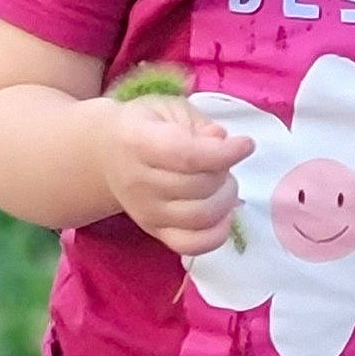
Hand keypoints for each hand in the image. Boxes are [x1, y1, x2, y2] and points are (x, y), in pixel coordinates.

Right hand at [104, 95, 252, 254]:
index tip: (247, 144)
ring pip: (200, 216)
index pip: (187, 155)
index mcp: (137, 142)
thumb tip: (221, 140)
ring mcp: (145, 212)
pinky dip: (217, 234)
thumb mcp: (169, 109)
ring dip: (225, 199)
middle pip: (198, 186)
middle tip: (223, 160)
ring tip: (223, 183)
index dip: (224, 153)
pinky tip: (223, 214)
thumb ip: (198, 123)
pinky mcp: (154, 232)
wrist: (108, 154)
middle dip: (224, 172)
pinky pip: (192, 246)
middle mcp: (138, 182)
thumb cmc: (146, 125)